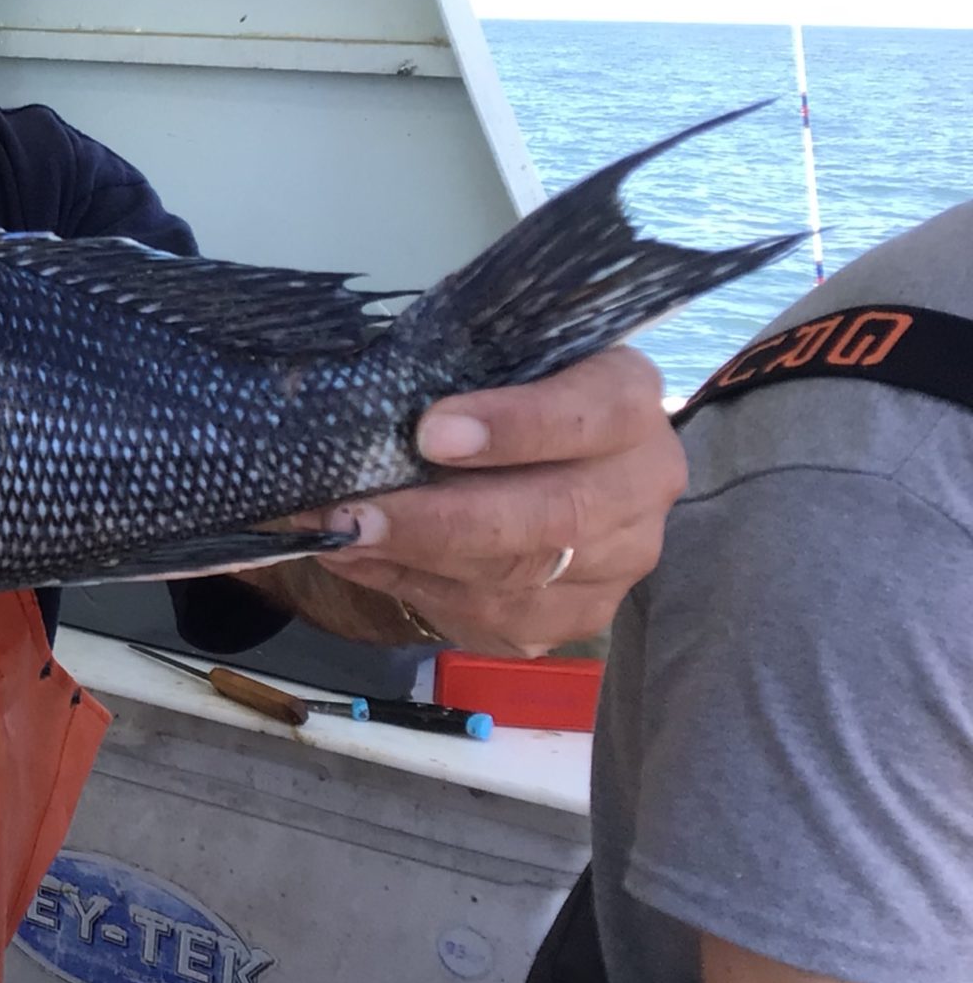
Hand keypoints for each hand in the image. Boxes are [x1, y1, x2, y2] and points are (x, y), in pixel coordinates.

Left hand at [302, 346, 683, 655]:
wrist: (539, 459)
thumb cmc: (498, 396)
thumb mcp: (487, 365)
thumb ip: (448, 375)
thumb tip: (355, 412)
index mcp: (630, 400)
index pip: (592, 412)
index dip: (514, 426)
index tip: (429, 432)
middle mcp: (643, 483)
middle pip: (555, 516)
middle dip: (441, 520)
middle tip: (353, 513)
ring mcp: (621, 559)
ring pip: (520, 578)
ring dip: (416, 561)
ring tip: (338, 537)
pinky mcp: (581, 613)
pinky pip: (497, 618)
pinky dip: (417, 589)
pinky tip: (363, 561)